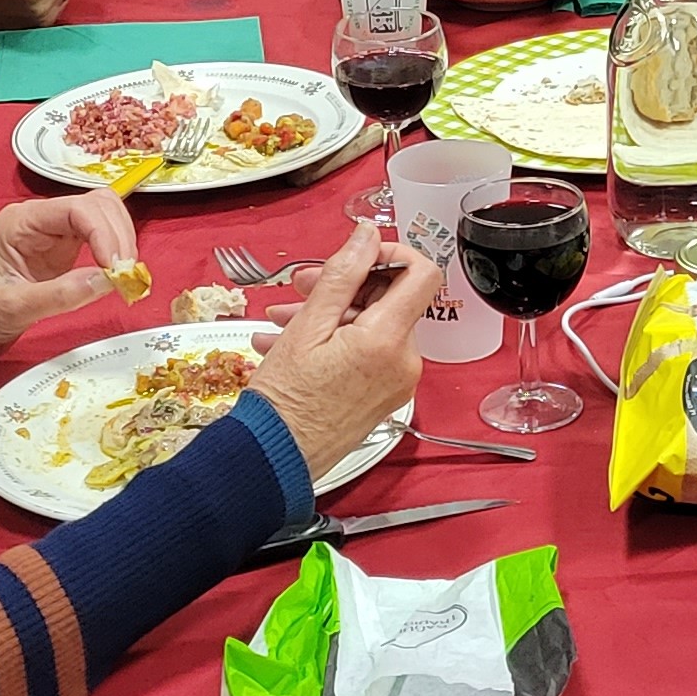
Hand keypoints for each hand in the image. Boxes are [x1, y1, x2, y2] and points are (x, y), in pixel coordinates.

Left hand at [0, 188, 141, 354]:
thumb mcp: (15, 308)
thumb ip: (60, 294)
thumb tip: (107, 281)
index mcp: (22, 222)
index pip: (77, 209)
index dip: (105, 233)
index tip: (118, 266)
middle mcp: (41, 217)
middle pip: (97, 204)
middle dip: (118, 235)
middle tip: (128, 274)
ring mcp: (54, 230)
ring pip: (104, 215)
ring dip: (121, 240)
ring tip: (125, 275)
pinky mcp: (65, 246)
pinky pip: (100, 235)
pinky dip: (116, 250)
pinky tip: (117, 273)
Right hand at [240, 214, 442, 475]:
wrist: (274, 460)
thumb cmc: (285, 402)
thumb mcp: (307, 325)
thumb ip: (343, 274)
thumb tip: (367, 235)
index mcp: (388, 339)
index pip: (422, 274)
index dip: (391, 254)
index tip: (357, 257)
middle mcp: (403, 361)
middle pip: (390, 299)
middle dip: (344, 287)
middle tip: (301, 288)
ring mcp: (395, 382)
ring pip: (372, 325)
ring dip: (330, 314)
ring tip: (284, 319)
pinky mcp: (382, 396)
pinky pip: (367, 352)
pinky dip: (335, 340)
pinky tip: (291, 342)